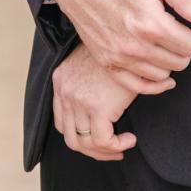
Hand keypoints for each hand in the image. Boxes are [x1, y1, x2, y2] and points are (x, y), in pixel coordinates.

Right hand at [47, 0, 190, 96]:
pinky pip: (138, 86)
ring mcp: (120, 57)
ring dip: (171, 61)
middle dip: (187, 48)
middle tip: (182, 33)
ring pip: (163, 75)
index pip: (190, 45)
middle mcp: (135, 46)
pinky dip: (154, 84)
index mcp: (150, 23)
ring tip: (167, 44)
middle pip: (180, 62)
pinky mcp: (108, 63)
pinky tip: (162, 75)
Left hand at [52, 43, 139, 161]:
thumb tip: (98, 109)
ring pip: (86, 143)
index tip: (100, 141)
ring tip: (123, 145)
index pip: (62, 124)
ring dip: (106, 151)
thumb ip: (87, 85)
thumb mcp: (93, 64)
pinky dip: (117, 145)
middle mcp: (65, 92)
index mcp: (60, 82)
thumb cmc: (116, 50)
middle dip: (93, 151)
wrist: (127, 40)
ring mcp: (79, 101)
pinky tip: (130, 139)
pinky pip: (103, 140)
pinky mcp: (97, 107)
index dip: (80, 138)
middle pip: (71, 137)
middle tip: (113, 150)